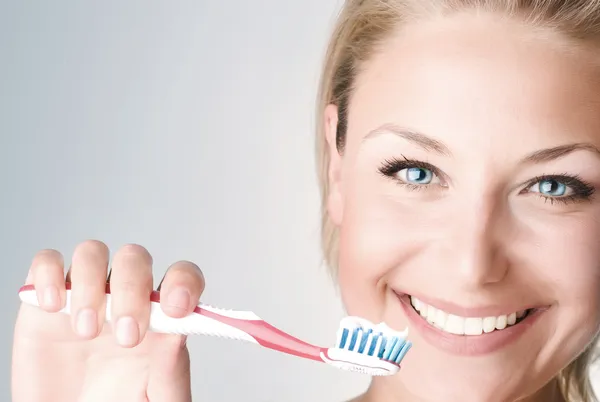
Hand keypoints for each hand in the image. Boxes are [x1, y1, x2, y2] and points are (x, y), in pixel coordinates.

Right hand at [12, 240, 204, 401]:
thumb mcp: (154, 399)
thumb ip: (172, 372)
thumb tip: (177, 334)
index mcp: (159, 316)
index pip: (182, 275)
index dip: (184, 281)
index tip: (177, 308)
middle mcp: (124, 297)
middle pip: (135, 258)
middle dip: (132, 289)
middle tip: (128, 337)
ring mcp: (85, 294)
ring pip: (92, 253)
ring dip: (90, 285)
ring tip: (87, 332)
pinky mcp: (45, 299)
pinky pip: (47, 262)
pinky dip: (49, 275)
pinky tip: (53, 307)